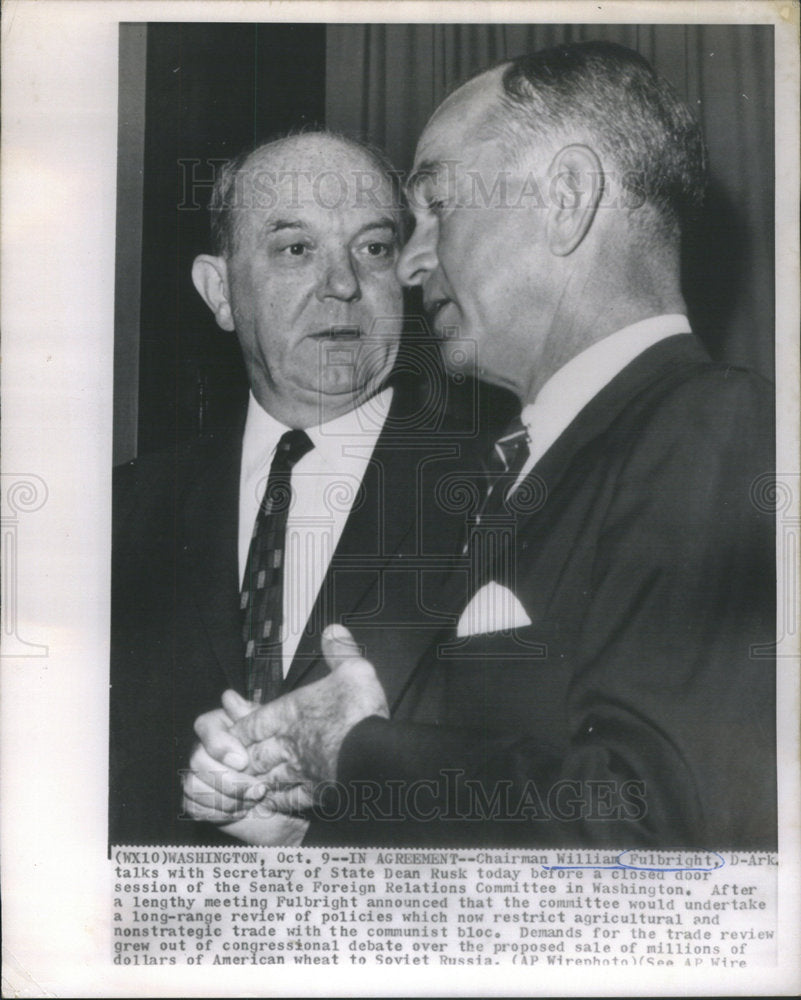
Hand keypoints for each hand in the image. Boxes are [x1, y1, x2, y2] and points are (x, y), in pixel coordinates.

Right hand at [183, 694, 310, 843]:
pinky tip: (240, 811)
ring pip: (193, 784)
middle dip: (229, 780)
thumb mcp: (274, 737)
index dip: (219, 744)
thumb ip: (252, 719)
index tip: (243, 761)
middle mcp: (205, 748)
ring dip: (227, 798)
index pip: (205, 725)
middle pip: (197, 758)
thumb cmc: (281, 767)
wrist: (284, 806)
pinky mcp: (195, 799)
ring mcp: (197, 774)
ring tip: (252, 801)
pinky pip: (193, 806)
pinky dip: (219, 812)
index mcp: (223, 727)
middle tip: (258, 789)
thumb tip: (228, 697)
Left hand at [231, 624, 388, 802]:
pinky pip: (286, 799)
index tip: (233, 732)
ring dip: (255, 780)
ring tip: (250, 783)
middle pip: (252, 753)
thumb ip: (340, 651)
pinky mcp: (313, 791)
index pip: (252, 722)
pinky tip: (274, 803)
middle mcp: (288, 742)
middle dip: (242, 758)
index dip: (239, 728)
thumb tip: (333, 630)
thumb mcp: (353, 670)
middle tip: (236, 762)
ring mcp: (298, 770)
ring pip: (264, 777)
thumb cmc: (359, 714)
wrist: (373, 757)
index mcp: (290, 712)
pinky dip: (277, 801)